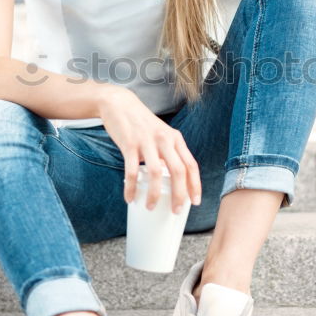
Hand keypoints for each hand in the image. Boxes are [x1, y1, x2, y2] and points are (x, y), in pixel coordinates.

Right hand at [99, 87, 201, 213]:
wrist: (120, 104)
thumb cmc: (142, 124)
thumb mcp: (161, 135)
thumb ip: (168, 153)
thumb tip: (172, 180)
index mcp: (175, 138)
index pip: (191, 164)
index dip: (195, 185)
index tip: (195, 202)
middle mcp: (164, 139)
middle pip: (178, 171)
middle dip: (179, 195)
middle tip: (175, 211)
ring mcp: (147, 141)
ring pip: (156, 173)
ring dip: (154, 194)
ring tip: (150, 207)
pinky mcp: (129, 144)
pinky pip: (132, 171)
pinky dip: (132, 188)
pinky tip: (130, 198)